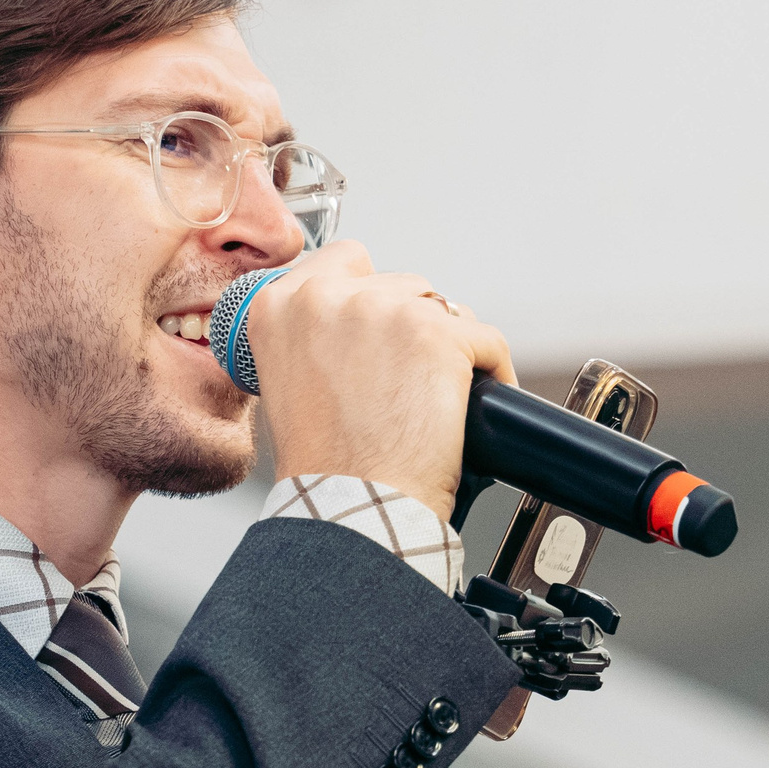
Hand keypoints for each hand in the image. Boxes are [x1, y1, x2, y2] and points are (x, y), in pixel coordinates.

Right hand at [241, 241, 516, 522]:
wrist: (354, 507)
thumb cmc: (325, 466)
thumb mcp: (287, 383)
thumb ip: (313, 336)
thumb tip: (359, 322)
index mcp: (278, 307)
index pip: (344, 260)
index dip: (371, 297)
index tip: (380, 329)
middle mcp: (325, 298)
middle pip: (399, 283)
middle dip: (410, 326)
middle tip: (404, 380)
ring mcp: (383, 310)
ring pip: (442, 307)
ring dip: (447, 346)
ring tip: (430, 397)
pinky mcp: (437, 334)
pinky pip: (486, 340)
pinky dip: (490, 372)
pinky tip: (469, 407)